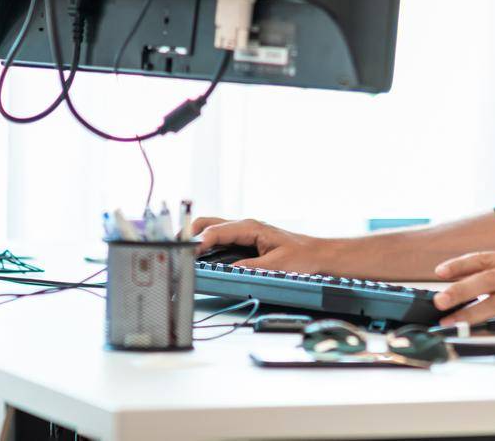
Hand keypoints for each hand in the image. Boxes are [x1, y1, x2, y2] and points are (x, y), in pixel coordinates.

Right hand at [189, 216, 339, 273]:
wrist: (319, 256)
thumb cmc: (303, 257)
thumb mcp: (277, 265)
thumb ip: (252, 268)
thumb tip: (230, 271)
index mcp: (251, 227)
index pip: (218, 231)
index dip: (200, 242)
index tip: (188, 252)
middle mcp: (245, 227)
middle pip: (210, 223)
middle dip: (190, 233)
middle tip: (176, 248)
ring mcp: (245, 233)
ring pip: (213, 230)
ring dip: (197, 238)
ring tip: (182, 253)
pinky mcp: (246, 242)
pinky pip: (220, 240)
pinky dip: (207, 245)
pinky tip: (200, 257)